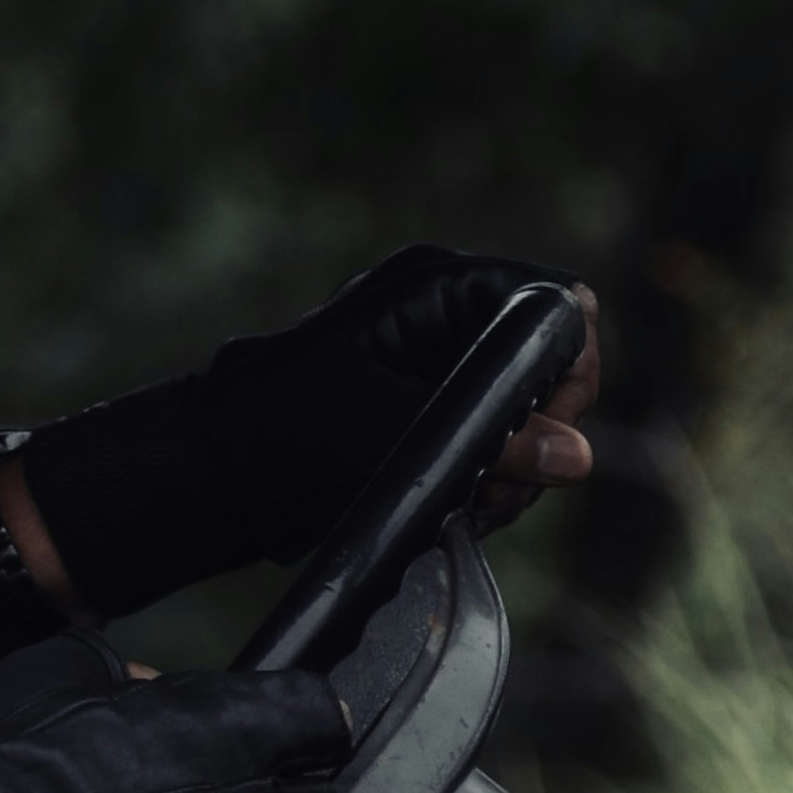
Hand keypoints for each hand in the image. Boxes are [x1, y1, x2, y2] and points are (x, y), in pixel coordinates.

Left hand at [14, 247, 601, 618]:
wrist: (217, 471)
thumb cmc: (281, 435)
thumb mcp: (386, 435)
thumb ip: (486, 443)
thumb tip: (575, 457)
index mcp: (434, 285)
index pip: (552, 302)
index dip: (567, 367)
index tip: (549, 429)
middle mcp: (445, 310)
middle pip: (546, 361)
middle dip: (541, 430)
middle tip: (504, 486)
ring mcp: (439, 356)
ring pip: (527, 406)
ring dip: (516, 465)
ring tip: (475, 505)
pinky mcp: (430, 404)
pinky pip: (493, 432)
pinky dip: (490, 474)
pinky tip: (462, 507)